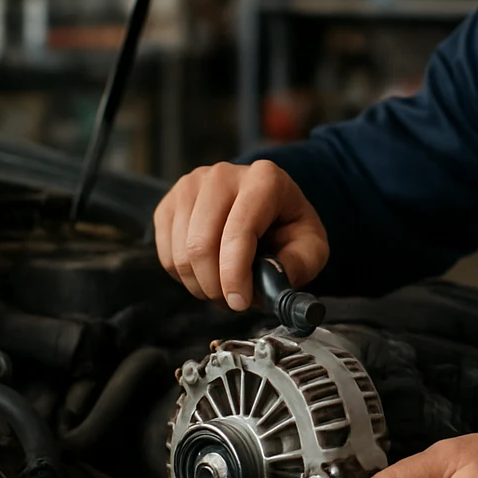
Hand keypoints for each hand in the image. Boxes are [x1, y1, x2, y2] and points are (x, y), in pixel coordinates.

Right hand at [153, 160, 327, 309]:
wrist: (265, 209)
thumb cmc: (288, 228)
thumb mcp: (311, 247)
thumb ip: (298, 264)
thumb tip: (271, 280)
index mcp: (264, 179)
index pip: (239, 231)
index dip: (235, 274)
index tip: (240, 302)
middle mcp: (223, 175)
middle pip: (201, 244)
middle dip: (215, 286)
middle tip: (232, 302)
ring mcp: (190, 186)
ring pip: (181, 253)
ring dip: (201, 285)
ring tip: (223, 288)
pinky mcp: (169, 203)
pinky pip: (166, 254)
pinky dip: (184, 277)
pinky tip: (207, 274)